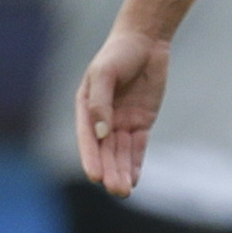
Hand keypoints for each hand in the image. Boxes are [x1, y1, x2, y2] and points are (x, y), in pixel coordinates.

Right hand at [76, 27, 170, 197]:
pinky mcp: (141, 121)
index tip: (95, 177)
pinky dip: (135, 162)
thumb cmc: (118, 53)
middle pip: (105, 151)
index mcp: (85, 108)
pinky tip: (134, 179)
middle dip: (110, 171)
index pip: (87, 139)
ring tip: (124, 192)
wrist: (145, 40)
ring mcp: (121, 122)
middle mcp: (102, 119)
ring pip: (120, 153)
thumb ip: (101, 102)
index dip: (91, 158)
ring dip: (121, 172)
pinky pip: (137, 146)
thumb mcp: (105, 73)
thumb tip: (102, 132)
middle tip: (117, 190)